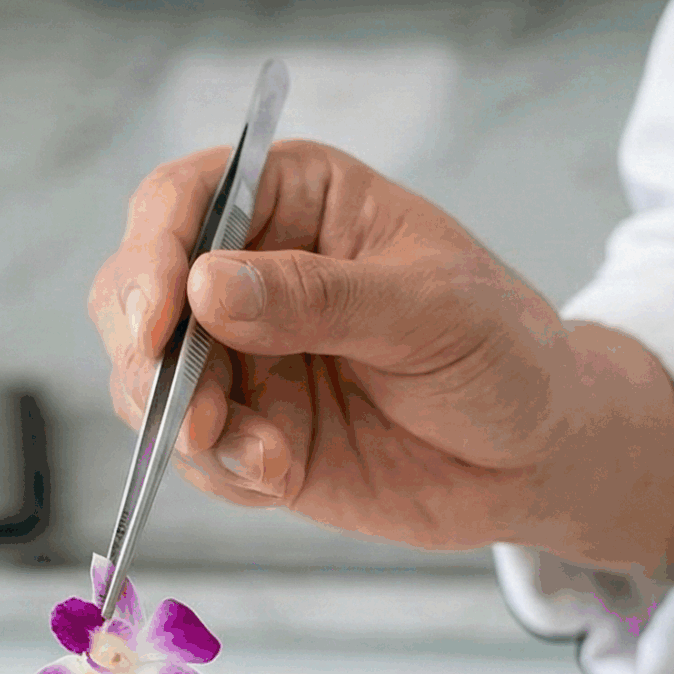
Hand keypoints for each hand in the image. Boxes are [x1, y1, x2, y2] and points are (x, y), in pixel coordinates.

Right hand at [88, 141, 673, 575]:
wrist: (537, 455)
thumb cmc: (503, 351)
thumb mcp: (430, 310)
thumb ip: (320, 298)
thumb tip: (207, 286)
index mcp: (293, 199)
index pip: (183, 200)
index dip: (154, 253)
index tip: (159, 319)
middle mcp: (249, 270)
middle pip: (136, 289)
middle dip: (144, 351)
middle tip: (184, 410)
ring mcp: (241, 355)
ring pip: (147, 378)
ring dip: (179, 421)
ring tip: (261, 457)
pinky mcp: (246, 430)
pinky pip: (190, 449)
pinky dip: (219, 466)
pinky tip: (279, 474)